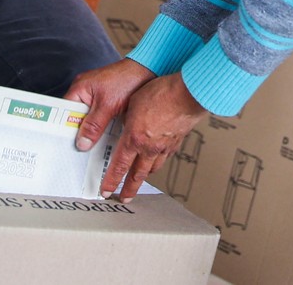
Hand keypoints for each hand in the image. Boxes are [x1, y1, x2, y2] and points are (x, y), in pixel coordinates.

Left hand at [70, 62, 206, 201]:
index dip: (111, 181)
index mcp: (134, 139)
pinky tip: (158, 159)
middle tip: (124, 198)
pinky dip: (159, 162)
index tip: (106, 191)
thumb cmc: (160, 94)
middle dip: (129, 189)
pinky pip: (165, 157)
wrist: (186, 94)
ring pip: (153, 168)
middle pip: (137, 175)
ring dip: (144, 177)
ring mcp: (164, 146)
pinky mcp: (176, 141)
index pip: (119, 167)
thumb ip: (124, 118)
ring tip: (140, 180)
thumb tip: (116, 125)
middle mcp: (149, 147)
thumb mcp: (131, 103)